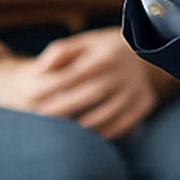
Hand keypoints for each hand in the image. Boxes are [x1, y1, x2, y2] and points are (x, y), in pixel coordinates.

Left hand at [31, 28, 162, 139]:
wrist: (147, 48)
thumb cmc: (105, 48)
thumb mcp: (85, 41)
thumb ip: (60, 51)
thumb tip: (41, 69)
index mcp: (104, 56)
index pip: (70, 78)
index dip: (49, 93)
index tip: (32, 104)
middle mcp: (122, 74)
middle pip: (84, 100)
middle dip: (59, 114)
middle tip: (40, 123)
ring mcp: (135, 91)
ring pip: (100, 118)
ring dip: (77, 130)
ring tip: (58, 134)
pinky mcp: (143, 105)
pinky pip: (117, 127)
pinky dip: (98, 135)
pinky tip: (82, 137)